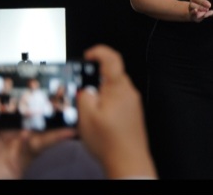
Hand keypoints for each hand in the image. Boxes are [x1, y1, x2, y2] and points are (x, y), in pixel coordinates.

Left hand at [0, 83, 73, 178]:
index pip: (14, 102)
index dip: (24, 91)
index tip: (36, 78)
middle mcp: (11, 130)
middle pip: (33, 111)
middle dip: (46, 101)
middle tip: (61, 89)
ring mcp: (23, 141)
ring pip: (45, 125)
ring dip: (58, 117)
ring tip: (71, 106)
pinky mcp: (30, 153)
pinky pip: (47, 142)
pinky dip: (58, 137)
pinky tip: (69, 130)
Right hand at [77, 45, 155, 178]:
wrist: (128, 160)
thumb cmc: (109, 141)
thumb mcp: (86, 117)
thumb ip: (84, 96)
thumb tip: (85, 88)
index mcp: (119, 88)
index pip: (112, 59)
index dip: (99, 52)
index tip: (88, 55)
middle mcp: (129, 92)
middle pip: (111, 75)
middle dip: (94, 79)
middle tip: (80, 89)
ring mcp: (132, 103)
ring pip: (113, 90)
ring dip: (99, 95)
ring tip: (86, 109)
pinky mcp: (132, 113)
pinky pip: (117, 102)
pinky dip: (105, 105)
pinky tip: (97, 119)